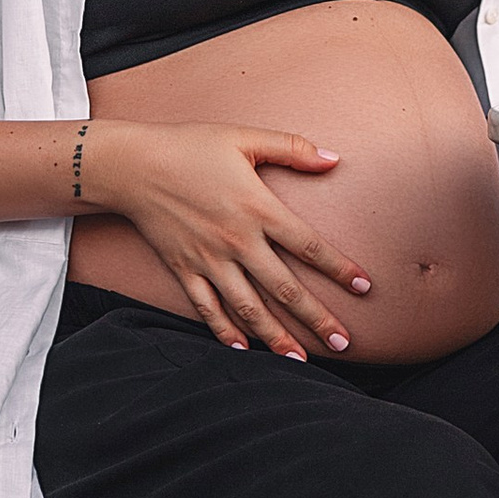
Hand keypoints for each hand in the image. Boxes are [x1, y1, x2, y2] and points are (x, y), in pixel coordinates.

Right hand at [94, 123, 370, 358]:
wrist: (133, 164)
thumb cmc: (192, 146)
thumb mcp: (245, 137)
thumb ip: (292, 148)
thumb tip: (334, 159)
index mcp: (257, 208)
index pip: (307, 245)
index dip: (338, 267)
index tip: (364, 287)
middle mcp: (236, 240)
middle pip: (283, 287)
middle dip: (316, 317)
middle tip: (344, 342)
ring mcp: (208, 260)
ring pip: (248, 307)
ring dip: (275, 336)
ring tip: (299, 360)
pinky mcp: (183, 269)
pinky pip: (207, 307)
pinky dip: (224, 330)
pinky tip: (242, 348)